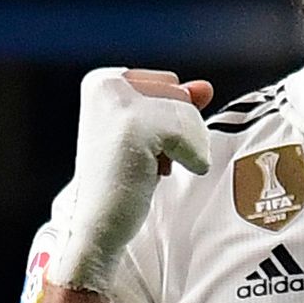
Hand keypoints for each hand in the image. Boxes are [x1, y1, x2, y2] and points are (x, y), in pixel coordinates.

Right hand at [55, 68, 214, 290]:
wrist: (98, 222)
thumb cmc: (122, 179)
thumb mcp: (148, 132)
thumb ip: (176, 103)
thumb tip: (205, 87)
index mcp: (102, 80)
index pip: (170, 83)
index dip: (167, 121)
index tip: (140, 144)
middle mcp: (105, 83)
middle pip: (180, 95)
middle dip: (176, 132)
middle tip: (143, 158)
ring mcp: (119, 103)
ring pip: (187, 113)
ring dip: (183, 147)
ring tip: (149, 166)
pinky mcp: (135, 125)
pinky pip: (190, 134)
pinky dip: (189, 158)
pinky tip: (159, 173)